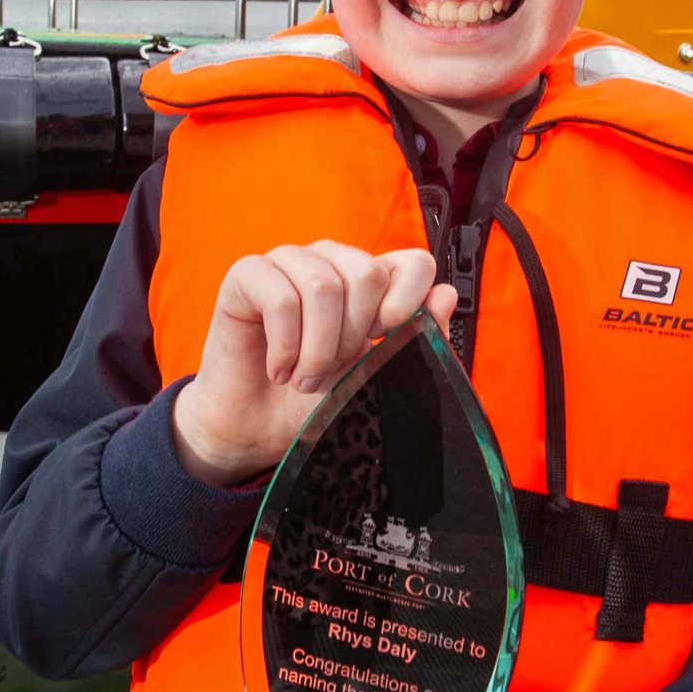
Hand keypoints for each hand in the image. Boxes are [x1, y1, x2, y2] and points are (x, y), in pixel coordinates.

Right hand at [170, 242, 456, 486]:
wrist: (255, 429)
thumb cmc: (313, 401)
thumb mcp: (373, 378)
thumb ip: (413, 341)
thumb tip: (445, 296)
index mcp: (369, 281)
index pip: (412, 263)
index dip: (408, 299)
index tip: (383, 339)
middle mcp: (331, 262)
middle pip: (367, 273)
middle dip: (352, 337)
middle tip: (330, 373)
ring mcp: (288, 262)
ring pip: (323, 286)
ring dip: (316, 349)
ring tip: (303, 379)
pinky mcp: (247, 274)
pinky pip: (280, 299)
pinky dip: (285, 347)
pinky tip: (279, 369)